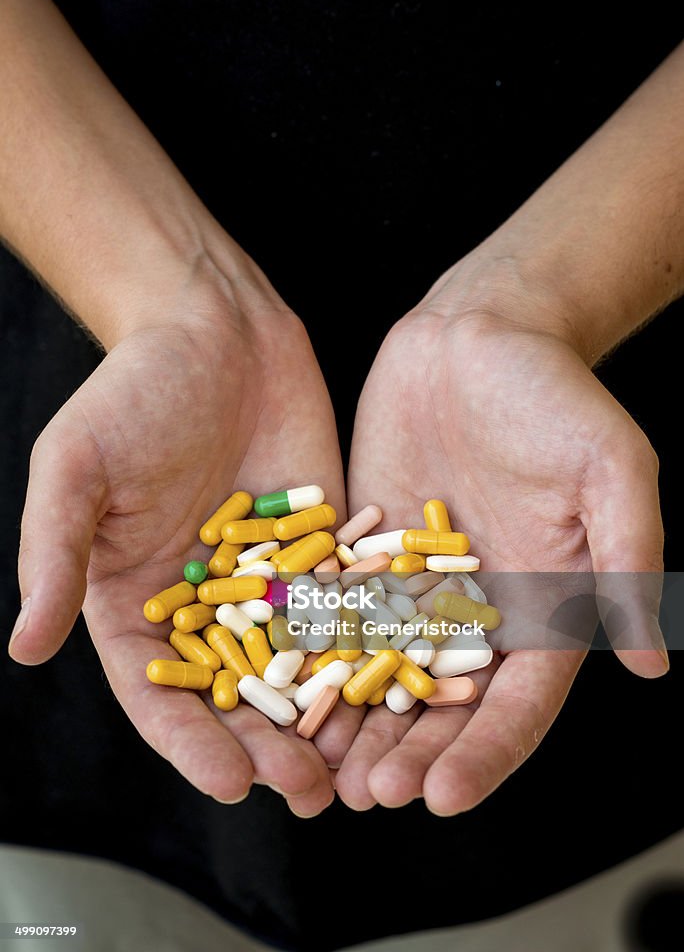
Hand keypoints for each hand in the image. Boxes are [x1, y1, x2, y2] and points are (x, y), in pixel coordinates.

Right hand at [9, 264, 344, 815]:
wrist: (214, 329)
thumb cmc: (134, 390)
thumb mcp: (78, 468)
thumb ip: (55, 555)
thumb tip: (22, 647)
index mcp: (136, 600)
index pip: (159, 693)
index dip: (191, 744)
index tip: (230, 784)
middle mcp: (205, 603)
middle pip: (238, 694)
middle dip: (271, 747)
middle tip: (310, 794)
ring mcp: (269, 578)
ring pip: (300, 664)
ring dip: (327, 718)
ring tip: (361, 767)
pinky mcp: (323, 547)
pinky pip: (347, 607)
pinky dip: (369, 649)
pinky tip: (401, 687)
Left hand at [322, 266, 666, 815]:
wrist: (481, 339)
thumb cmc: (558, 397)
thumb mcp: (610, 471)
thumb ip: (626, 562)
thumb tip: (653, 664)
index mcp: (542, 607)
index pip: (516, 704)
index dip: (485, 754)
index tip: (445, 797)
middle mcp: (476, 611)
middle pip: (442, 705)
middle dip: (409, 755)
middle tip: (370, 797)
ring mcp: (415, 586)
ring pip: (383, 673)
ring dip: (356, 726)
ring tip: (321, 771)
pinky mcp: (365, 552)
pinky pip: (338, 615)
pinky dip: (314, 657)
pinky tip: (283, 693)